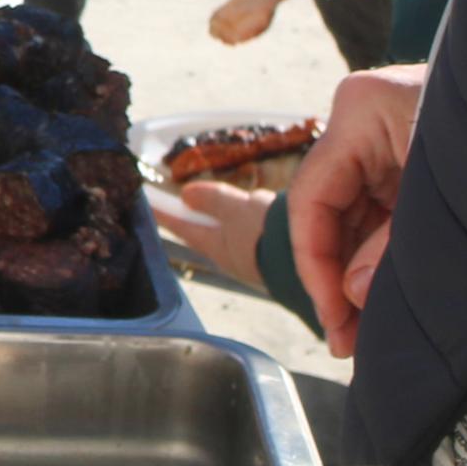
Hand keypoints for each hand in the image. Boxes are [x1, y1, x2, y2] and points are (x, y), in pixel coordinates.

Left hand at [148, 178, 276, 295]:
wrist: (318, 271)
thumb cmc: (272, 240)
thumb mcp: (239, 212)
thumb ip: (214, 203)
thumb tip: (186, 194)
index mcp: (217, 247)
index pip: (183, 227)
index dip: (166, 214)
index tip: (149, 204)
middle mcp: (233, 259)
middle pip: (209, 235)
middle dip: (199, 219)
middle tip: (185, 204)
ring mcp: (256, 262)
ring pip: (237, 235)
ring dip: (232, 220)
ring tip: (232, 205)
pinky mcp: (278, 262)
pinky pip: (261, 237)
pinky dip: (260, 224)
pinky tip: (272, 217)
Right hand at [288, 63, 429, 354]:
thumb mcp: (446, 202)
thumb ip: (394, 248)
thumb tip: (355, 296)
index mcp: (361, 114)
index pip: (311, 199)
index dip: (315, 265)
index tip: (333, 317)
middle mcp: (363, 125)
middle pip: (327, 213)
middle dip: (336, 279)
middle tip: (344, 340)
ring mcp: (383, 144)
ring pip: (350, 220)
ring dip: (354, 275)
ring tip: (361, 333)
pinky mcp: (405, 165)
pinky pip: (376, 217)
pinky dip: (376, 260)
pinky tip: (377, 301)